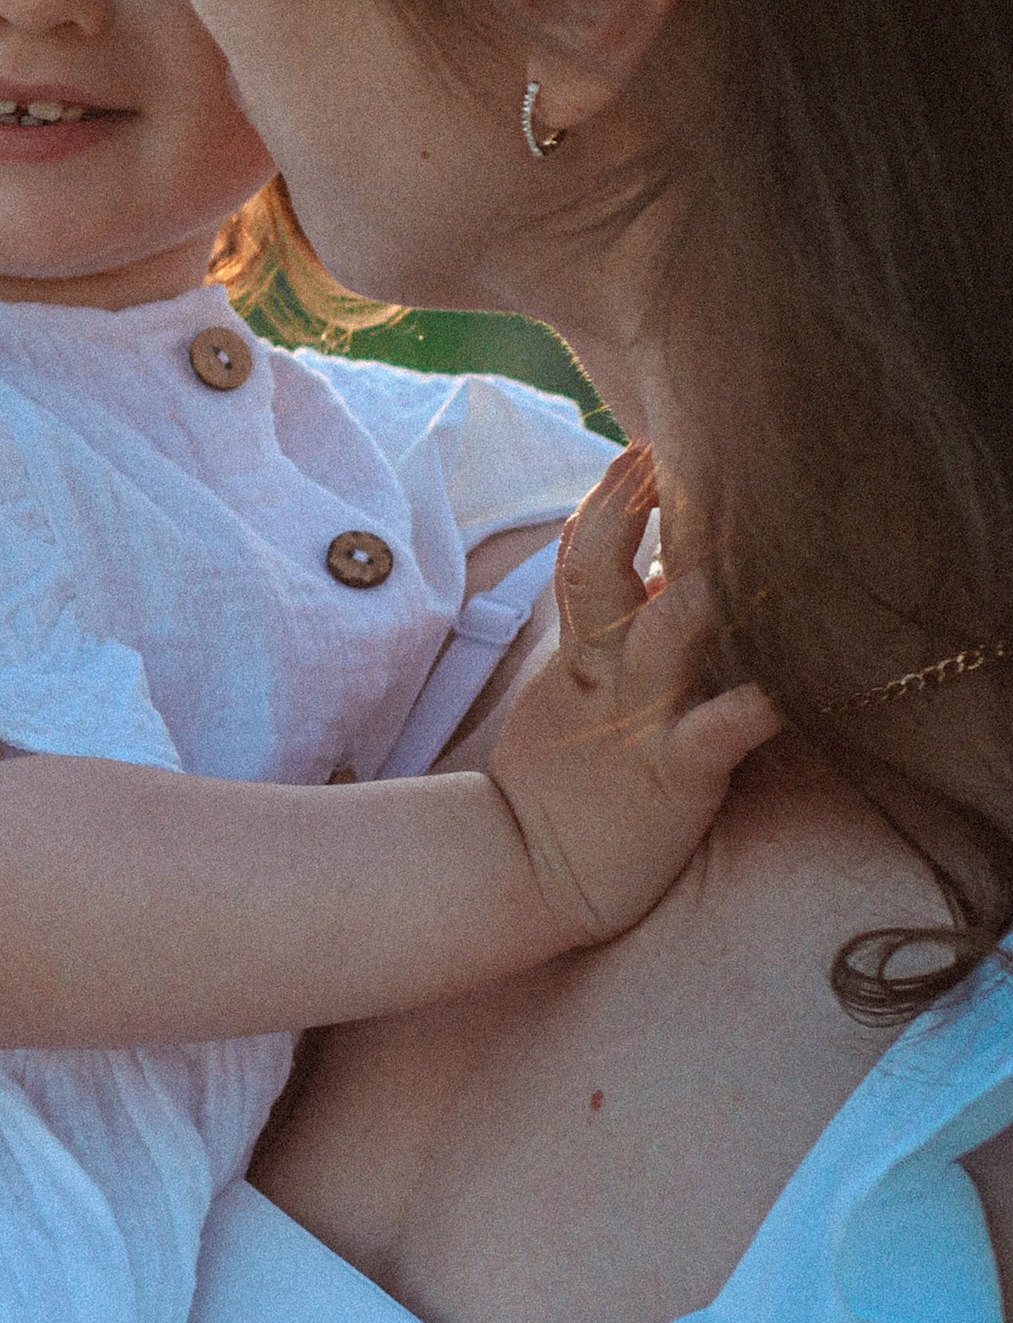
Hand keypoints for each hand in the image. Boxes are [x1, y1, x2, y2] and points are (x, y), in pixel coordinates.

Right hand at [486, 447, 779, 945]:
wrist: (531, 875)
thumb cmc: (568, 781)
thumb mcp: (573, 692)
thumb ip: (607, 631)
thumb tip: (649, 561)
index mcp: (580, 654)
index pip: (581, 556)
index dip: (605, 499)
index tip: (638, 447)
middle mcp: (604, 676)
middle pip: (598, 573)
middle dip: (625, 509)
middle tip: (658, 453)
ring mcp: (636, 723)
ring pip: (660, 637)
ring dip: (695, 588)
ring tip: (724, 545)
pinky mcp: (673, 775)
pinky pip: (716, 731)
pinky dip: (752, 704)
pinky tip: (790, 683)